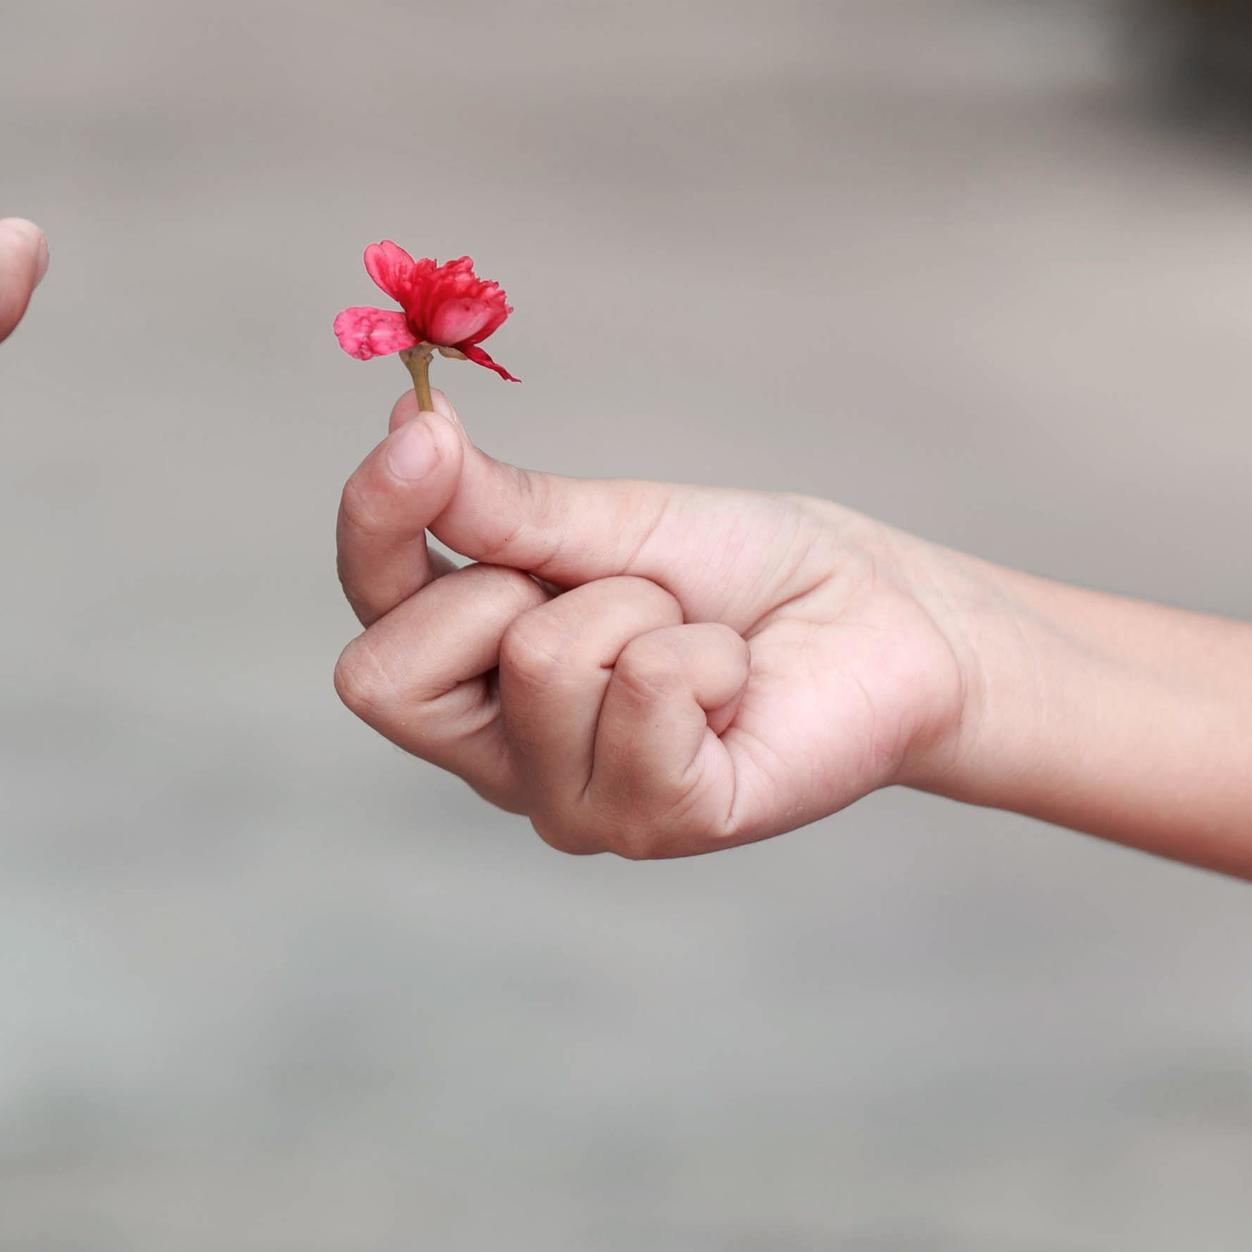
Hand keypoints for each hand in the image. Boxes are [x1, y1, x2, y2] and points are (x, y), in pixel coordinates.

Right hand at [330, 395, 974, 856]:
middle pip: (388, 676)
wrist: (885, 616)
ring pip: (541, 666)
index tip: (418, 438)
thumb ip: (501, 504)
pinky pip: (645, 695)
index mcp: (470, 676)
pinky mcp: (663, 822)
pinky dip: (705, 654)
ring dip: (639, 609)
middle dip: (503, 590)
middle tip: (610, 589)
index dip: (373, 524)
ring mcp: (574, 805)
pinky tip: (735, 682)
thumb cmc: (744, 571)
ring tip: (692, 633)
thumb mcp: (608, 521)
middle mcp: (501, 758)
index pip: (366, 614)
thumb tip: (411, 428)